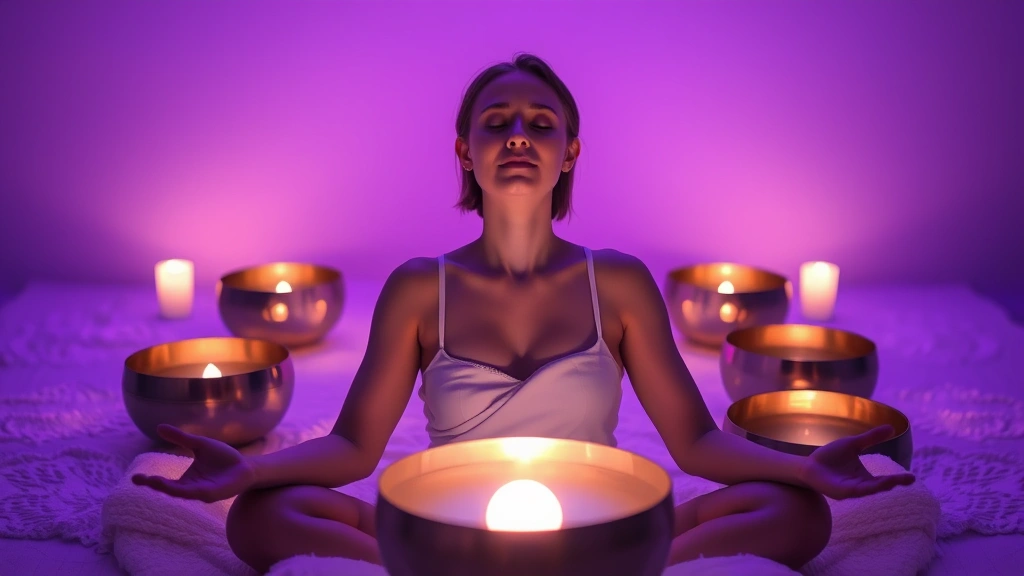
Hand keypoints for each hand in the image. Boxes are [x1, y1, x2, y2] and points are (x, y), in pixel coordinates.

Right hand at [132, 424, 256, 502]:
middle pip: (169, 490)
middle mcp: (190, 489)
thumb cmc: (223, 458)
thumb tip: (159, 427)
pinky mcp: (213, 494)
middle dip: (155, 485)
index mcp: (185, 480)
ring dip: (168, 489)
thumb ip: (181, 438)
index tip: (134, 477)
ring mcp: (201, 493)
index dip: (149, 481)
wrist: (245, 466)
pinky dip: (188, 492)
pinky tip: (181, 489)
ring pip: (181, 493)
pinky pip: (198, 494)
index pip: (164, 483)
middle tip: (139, 479)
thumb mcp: (199, 445)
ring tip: (154, 482)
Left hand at [801, 425, 915, 499]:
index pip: (885, 479)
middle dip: (894, 483)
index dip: (899, 479)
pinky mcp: (840, 492)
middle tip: (909, 479)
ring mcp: (851, 490)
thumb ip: (871, 438)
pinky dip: (865, 489)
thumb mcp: (853, 444)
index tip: (913, 477)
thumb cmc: (830, 456)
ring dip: (882, 486)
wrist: (808, 464)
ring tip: (893, 481)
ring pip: (869, 490)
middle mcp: (861, 486)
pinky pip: (855, 491)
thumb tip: (892, 427)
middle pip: (881, 486)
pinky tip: (873, 486)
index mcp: (865, 477)